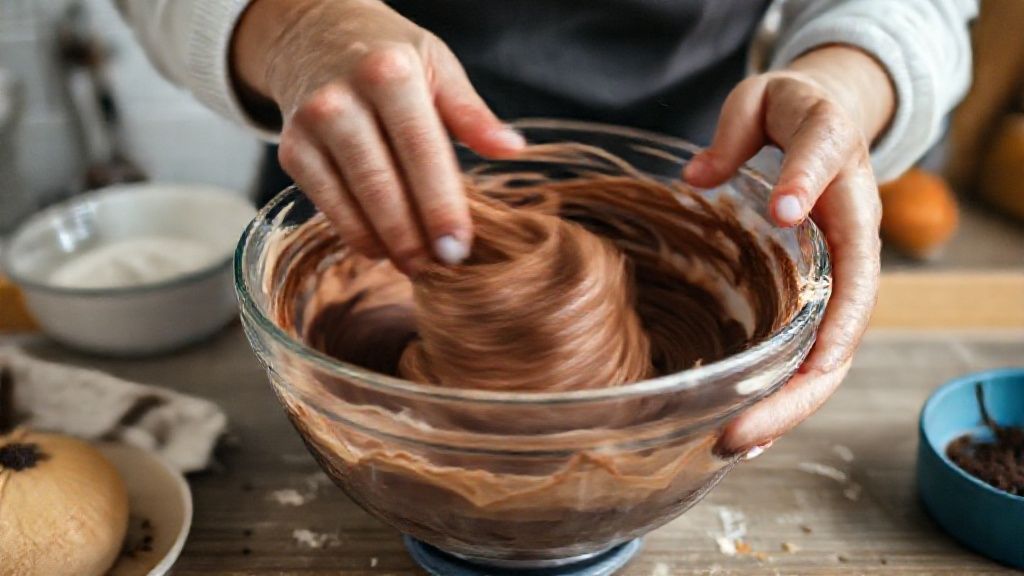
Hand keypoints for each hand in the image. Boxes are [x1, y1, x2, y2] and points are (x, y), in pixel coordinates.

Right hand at [232, 0, 524, 274]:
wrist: (314, 36)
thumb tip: (512, 150)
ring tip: (418, 267)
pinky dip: (358, 235)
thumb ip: (472, 114)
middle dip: (414, 238)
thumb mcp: (437, 66)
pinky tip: (383, 248)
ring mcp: (310, 127)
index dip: (440, 205)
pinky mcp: (291, 152)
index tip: (459, 248)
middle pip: (383, 185)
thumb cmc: (389, 56)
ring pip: (353, 203)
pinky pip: (328, 208)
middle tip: (441, 270)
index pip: (421, 151)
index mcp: (389, 74)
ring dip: (388, 244)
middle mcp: (342, 99)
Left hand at [683, 47, 893, 454]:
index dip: (812, 190)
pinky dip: (784, 396)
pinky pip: (811, 352)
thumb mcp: (764, 100)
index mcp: (842, 169)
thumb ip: (736, 132)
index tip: (792, 211)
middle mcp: (852, 232)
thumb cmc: (792, 111)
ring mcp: (840, 271)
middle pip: (845, 314)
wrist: (829, 120)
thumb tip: (697, 177)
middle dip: (800, 377)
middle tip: (743, 423)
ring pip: (832, 353)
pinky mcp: (820, 293)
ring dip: (788, 405)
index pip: (834, 179)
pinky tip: (746, 432)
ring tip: (736, 443)